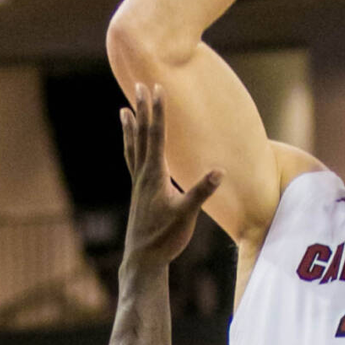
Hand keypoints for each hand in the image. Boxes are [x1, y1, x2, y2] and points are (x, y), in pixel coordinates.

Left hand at [121, 86, 221, 267]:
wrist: (143, 260)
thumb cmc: (165, 238)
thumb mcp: (187, 215)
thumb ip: (201, 192)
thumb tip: (220, 172)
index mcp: (155, 175)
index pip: (157, 135)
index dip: (158, 110)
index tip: (157, 88)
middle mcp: (143, 175)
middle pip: (142, 135)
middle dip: (143, 109)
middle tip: (139, 84)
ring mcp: (138, 185)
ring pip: (133, 148)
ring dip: (130, 127)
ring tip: (124, 111)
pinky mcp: (138, 194)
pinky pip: (133, 163)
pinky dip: (131, 149)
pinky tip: (133, 147)